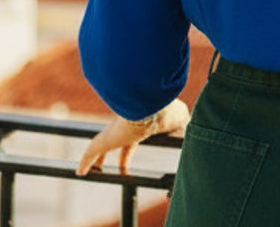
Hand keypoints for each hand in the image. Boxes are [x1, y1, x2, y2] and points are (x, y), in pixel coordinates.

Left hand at [75, 99, 190, 176]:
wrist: (153, 108)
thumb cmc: (167, 111)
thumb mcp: (182, 119)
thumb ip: (186, 124)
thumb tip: (198, 128)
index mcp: (138, 127)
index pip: (130, 144)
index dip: (127, 156)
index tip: (125, 167)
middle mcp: (123, 128)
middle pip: (111, 144)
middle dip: (105, 155)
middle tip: (100, 166)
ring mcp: (113, 132)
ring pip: (99, 148)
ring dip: (93, 159)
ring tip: (85, 170)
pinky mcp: (105, 138)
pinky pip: (92, 152)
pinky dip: (86, 161)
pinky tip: (81, 171)